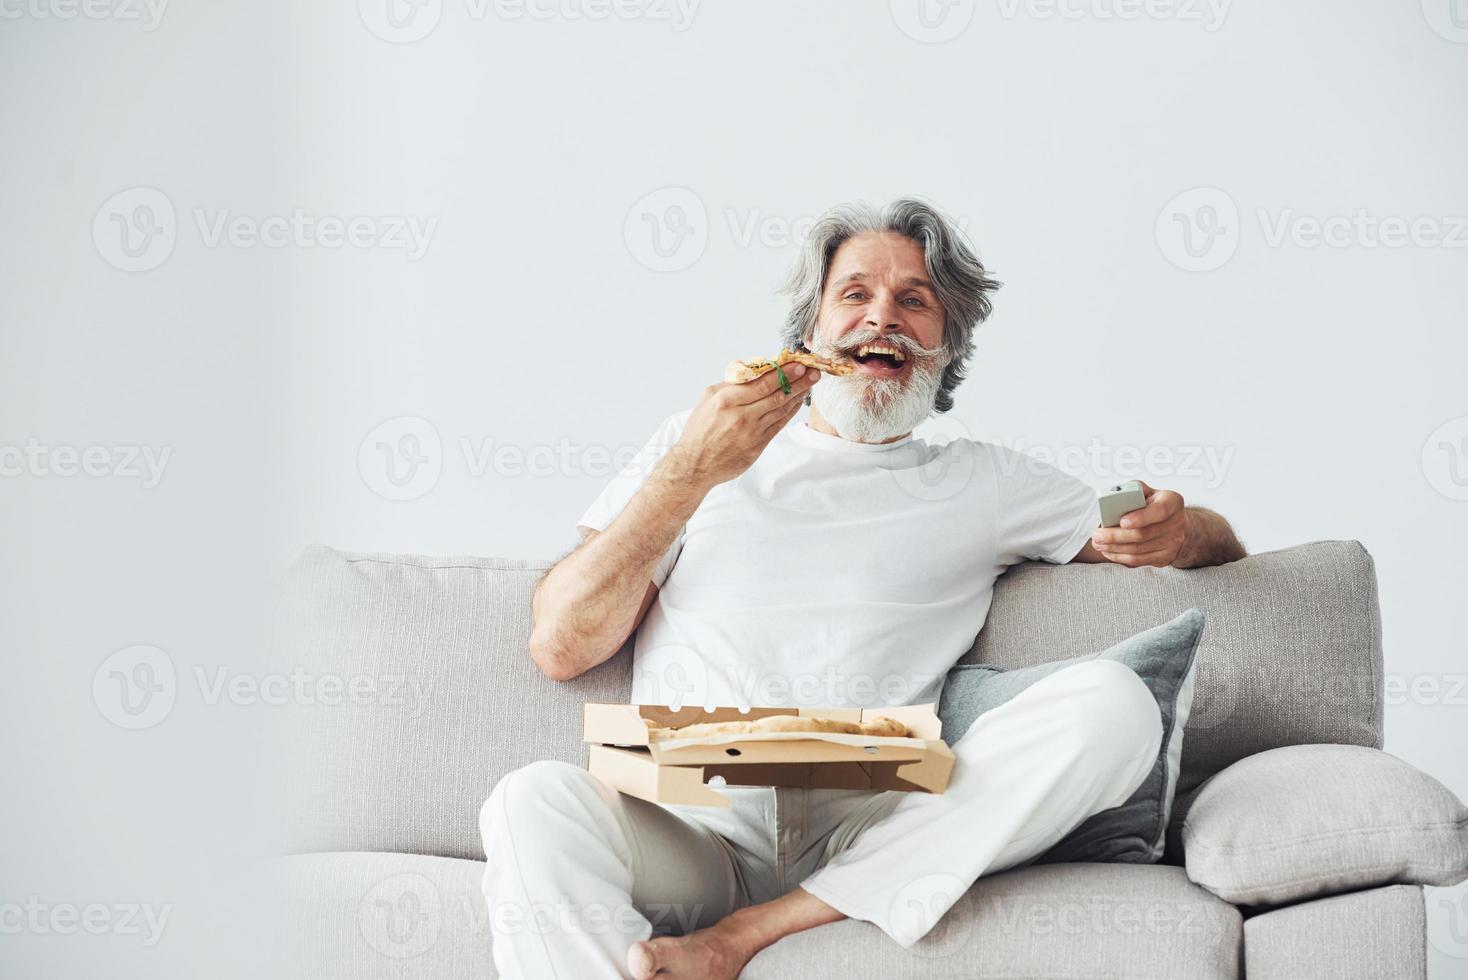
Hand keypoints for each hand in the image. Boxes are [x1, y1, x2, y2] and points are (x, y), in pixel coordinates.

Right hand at [668, 362, 820, 488]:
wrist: (695, 464)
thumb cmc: (699, 430)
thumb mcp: (706, 399)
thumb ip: (729, 385)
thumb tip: (751, 371)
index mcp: (726, 400)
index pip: (761, 382)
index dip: (783, 372)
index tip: (798, 364)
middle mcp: (740, 415)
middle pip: (775, 394)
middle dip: (797, 381)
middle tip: (813, 371)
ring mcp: (751, 432)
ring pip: (780, 409)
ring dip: (798, 395)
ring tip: (810, 383)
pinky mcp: (757, 445)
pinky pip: (778, 425)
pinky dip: (790, 412)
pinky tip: (798, 402)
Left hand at [1090, 481, 1187, 566]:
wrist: (1174, 524)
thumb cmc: (1153, 504)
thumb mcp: (1148, 492)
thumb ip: (1133, 490)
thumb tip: (1113, 495)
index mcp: (1172, 502)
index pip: (1159, 510)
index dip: (1140, 518)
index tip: (1122, 522)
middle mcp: (1177, 523)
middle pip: (1143, 534)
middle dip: (1116, 536)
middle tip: (1097, 535)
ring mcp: (1173, 542)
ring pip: (1138, 550)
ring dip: (1114, 548)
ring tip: (1097, 543)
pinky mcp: (1165, 557)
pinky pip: (1139, 560)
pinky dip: (1120, 557)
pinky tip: (1108, 552)